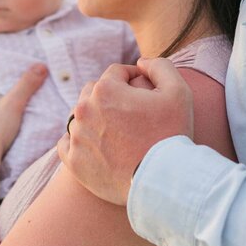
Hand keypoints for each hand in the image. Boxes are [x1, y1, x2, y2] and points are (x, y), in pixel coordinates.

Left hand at [58, 58, 192, 205]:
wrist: (162, 183)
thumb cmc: (171, 135)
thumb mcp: (178, 91)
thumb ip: (159, 66)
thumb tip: (140, 62)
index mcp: (105, 90)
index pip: (116, 72)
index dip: (134, 78)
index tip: (145, 93)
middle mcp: (84, 110)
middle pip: (95, 92)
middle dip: (112, 96)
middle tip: (132, 113)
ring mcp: (76, 137)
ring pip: (81, 117)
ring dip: (96, 118)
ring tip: (118, 131)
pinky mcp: (73, 162)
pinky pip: (67, 143)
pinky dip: (80, 141)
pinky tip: (98, 146)